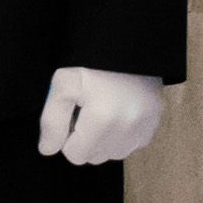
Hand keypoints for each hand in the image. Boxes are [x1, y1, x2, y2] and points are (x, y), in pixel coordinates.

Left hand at [35, 68, 167, 167]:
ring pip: (113, 154)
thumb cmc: (92, 63)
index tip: (72, 115)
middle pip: (95, 157)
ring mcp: (144, 126)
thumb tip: (49, 150)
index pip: (75, 155)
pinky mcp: (154, 123)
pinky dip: (121, 136)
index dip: (68, 137)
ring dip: (103, 140)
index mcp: (102, 118)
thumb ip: (52, 121)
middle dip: (86, 140)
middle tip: (86, 111)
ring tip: (102, 111)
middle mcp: (127, 127)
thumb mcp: (63, 84)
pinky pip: (131, 145)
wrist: (128, 46)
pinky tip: (118, 114)